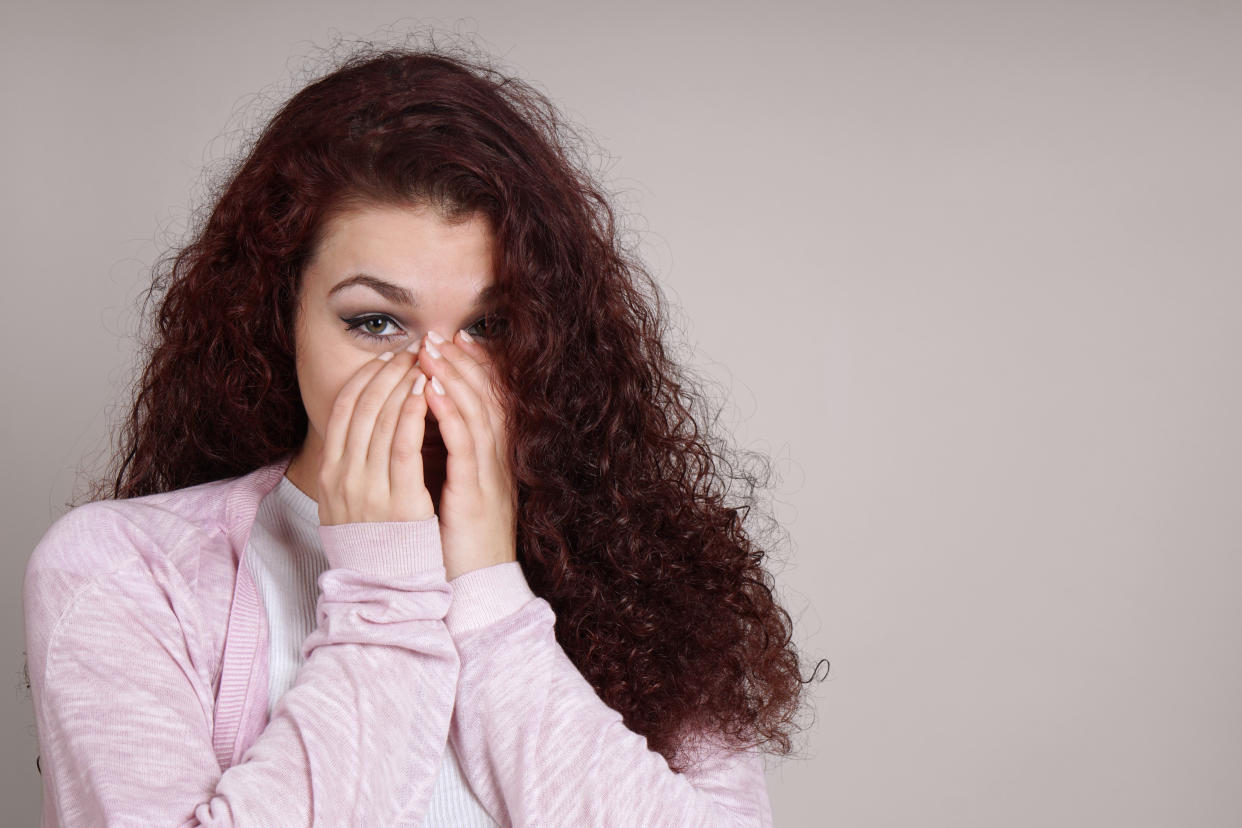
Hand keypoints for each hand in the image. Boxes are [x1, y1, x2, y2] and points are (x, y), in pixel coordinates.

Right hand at [317, 344, 433, 525]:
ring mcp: (368, 489)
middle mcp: (342, 478)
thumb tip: (363, 424)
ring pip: (381, 420)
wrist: (388, 590)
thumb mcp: (350, 501)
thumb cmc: (378, 542)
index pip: (342, 409)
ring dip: (403, 384)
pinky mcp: (398, 500)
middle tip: (412, 351)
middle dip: (388, 372)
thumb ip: (353, 464)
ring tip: (424, 363)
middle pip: (362, 407)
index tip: (386, 358)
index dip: (365, 378)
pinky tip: (426, 392)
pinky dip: (413, 413)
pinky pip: (403, 445)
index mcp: (329, 474)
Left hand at [415, 329, 517, 580]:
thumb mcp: (454, 496)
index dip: (472, 370)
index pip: (488, 403)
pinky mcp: (477, 496)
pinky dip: (452, 416)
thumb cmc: (458, 548)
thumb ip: (448, 464)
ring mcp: (490, 478)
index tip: (451, 342)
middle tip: (438, 335)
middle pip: (488, 400)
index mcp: (492, 463)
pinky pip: (467, 447)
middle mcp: (497, 464)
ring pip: (479, 415)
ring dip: (456, 379)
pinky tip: (434, 393)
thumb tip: (424, 433)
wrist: (475, 593)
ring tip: (432, 352)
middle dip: (462, 364)